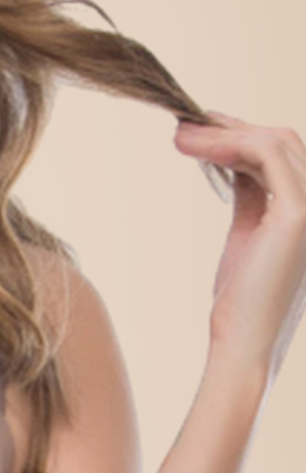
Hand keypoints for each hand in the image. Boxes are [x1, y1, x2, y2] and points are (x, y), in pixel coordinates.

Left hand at [173, 111, 305, 382]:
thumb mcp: (246, 237)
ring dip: (222, 133)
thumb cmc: (240, 305)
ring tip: (179, 135)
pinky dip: (227, 144)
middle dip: (231, 128)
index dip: (241, 135)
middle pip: (281, 139)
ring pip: (273, 141)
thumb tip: (228, 162)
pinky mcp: (298, 213)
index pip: (281, 153)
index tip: (200, 131)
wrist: (243, 347)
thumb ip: (248, 196)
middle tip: (185, 126)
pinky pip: (264, 156)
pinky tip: (193, 147)